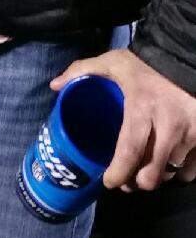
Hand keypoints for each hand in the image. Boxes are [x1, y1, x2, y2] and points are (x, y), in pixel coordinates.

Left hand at [51, 47, 195, 190]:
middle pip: (152, 175)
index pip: (130, 152)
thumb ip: (82, 70)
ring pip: (171, 174)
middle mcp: (168, 126)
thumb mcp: (113, 62)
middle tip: (127, 177)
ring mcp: (190, 134)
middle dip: (136, 182)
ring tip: (146, 168)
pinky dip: (180, 172)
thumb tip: (54, 86)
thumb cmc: (146, 63)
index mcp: (142, 108)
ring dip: (157, 176)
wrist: (184, 55)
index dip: (118, 174)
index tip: (109, 181)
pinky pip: (191, 171)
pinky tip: (169, 163)